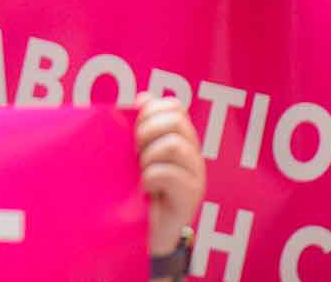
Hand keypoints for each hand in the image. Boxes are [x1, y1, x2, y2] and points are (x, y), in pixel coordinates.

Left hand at [135, 95, 203, 255]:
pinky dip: (149, 178)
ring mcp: (195, 174)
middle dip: (146, 132)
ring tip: (141, 172)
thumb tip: (143, 97)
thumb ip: (140, 126)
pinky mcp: (191, 195)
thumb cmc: (139, 191)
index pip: (174, 106)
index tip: (134, 132)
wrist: (147, 233)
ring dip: (148, 157)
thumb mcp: (135, 154)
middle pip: (175, 120)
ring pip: (172, 145)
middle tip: (135, 153)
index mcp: (181, 139)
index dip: (150, 112)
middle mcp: (193, 154)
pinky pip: (167, 174)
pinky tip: (145, 189)